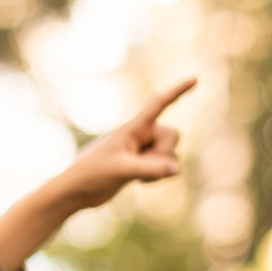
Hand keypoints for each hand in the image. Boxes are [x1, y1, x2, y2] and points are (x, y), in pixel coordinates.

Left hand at [50, 78, 193, 210]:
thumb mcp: (122, 171)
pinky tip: (138, 183)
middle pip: (173, 135)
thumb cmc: (92, 175)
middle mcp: (140, 135)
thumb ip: (150, 169)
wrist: (77, 192)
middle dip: (164, 153)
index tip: (194, 78)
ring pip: (171, 155)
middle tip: (138, 164)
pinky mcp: (143, 165)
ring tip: (133, 175)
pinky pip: (166, 167)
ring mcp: (143, 150)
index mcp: (132, 128)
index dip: (176, 91)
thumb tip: (177, 169)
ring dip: (159, 169)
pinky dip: (157, 177)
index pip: (158, 104)